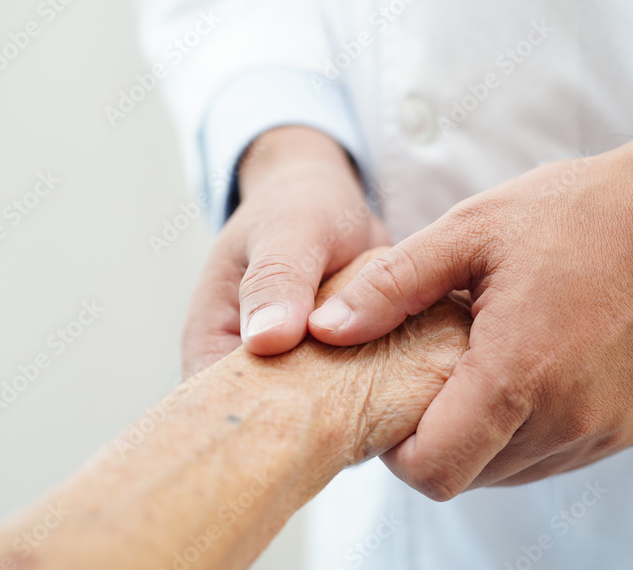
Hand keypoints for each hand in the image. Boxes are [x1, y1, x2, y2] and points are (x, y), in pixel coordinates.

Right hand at [0, 248, 472, 569]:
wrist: (331, 202)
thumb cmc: (297, 208)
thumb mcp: (287, 231)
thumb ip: (277, 279)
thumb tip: (267, 340)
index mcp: (214, 350)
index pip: (226, 415)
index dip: (267, 431)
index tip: (321, 428)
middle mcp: (251, 377)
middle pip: (276, 430)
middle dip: (323, 429)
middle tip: (377, 415)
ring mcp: (297, 382)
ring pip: (323, 420)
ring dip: (359, 412)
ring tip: (402, 400)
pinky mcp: (340, 379)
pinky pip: (358, 401)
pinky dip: (384, 394)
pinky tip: (418, 388)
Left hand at [307, 117, 632, 499]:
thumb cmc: (572, 213)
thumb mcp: (468, 231)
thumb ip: (389, 288)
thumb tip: (323, 330)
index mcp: (518, 374)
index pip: (433, 471)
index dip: (398, 448)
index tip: (396, 398)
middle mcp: (568, 419)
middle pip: (469, 476)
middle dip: (438, 437)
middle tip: (436, 371)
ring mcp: (604, 429)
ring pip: (512, 472)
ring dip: (485, 435)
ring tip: (484, 362)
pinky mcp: (630, 427)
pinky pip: (556, 455)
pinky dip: (529, 429)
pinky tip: (528, 369)